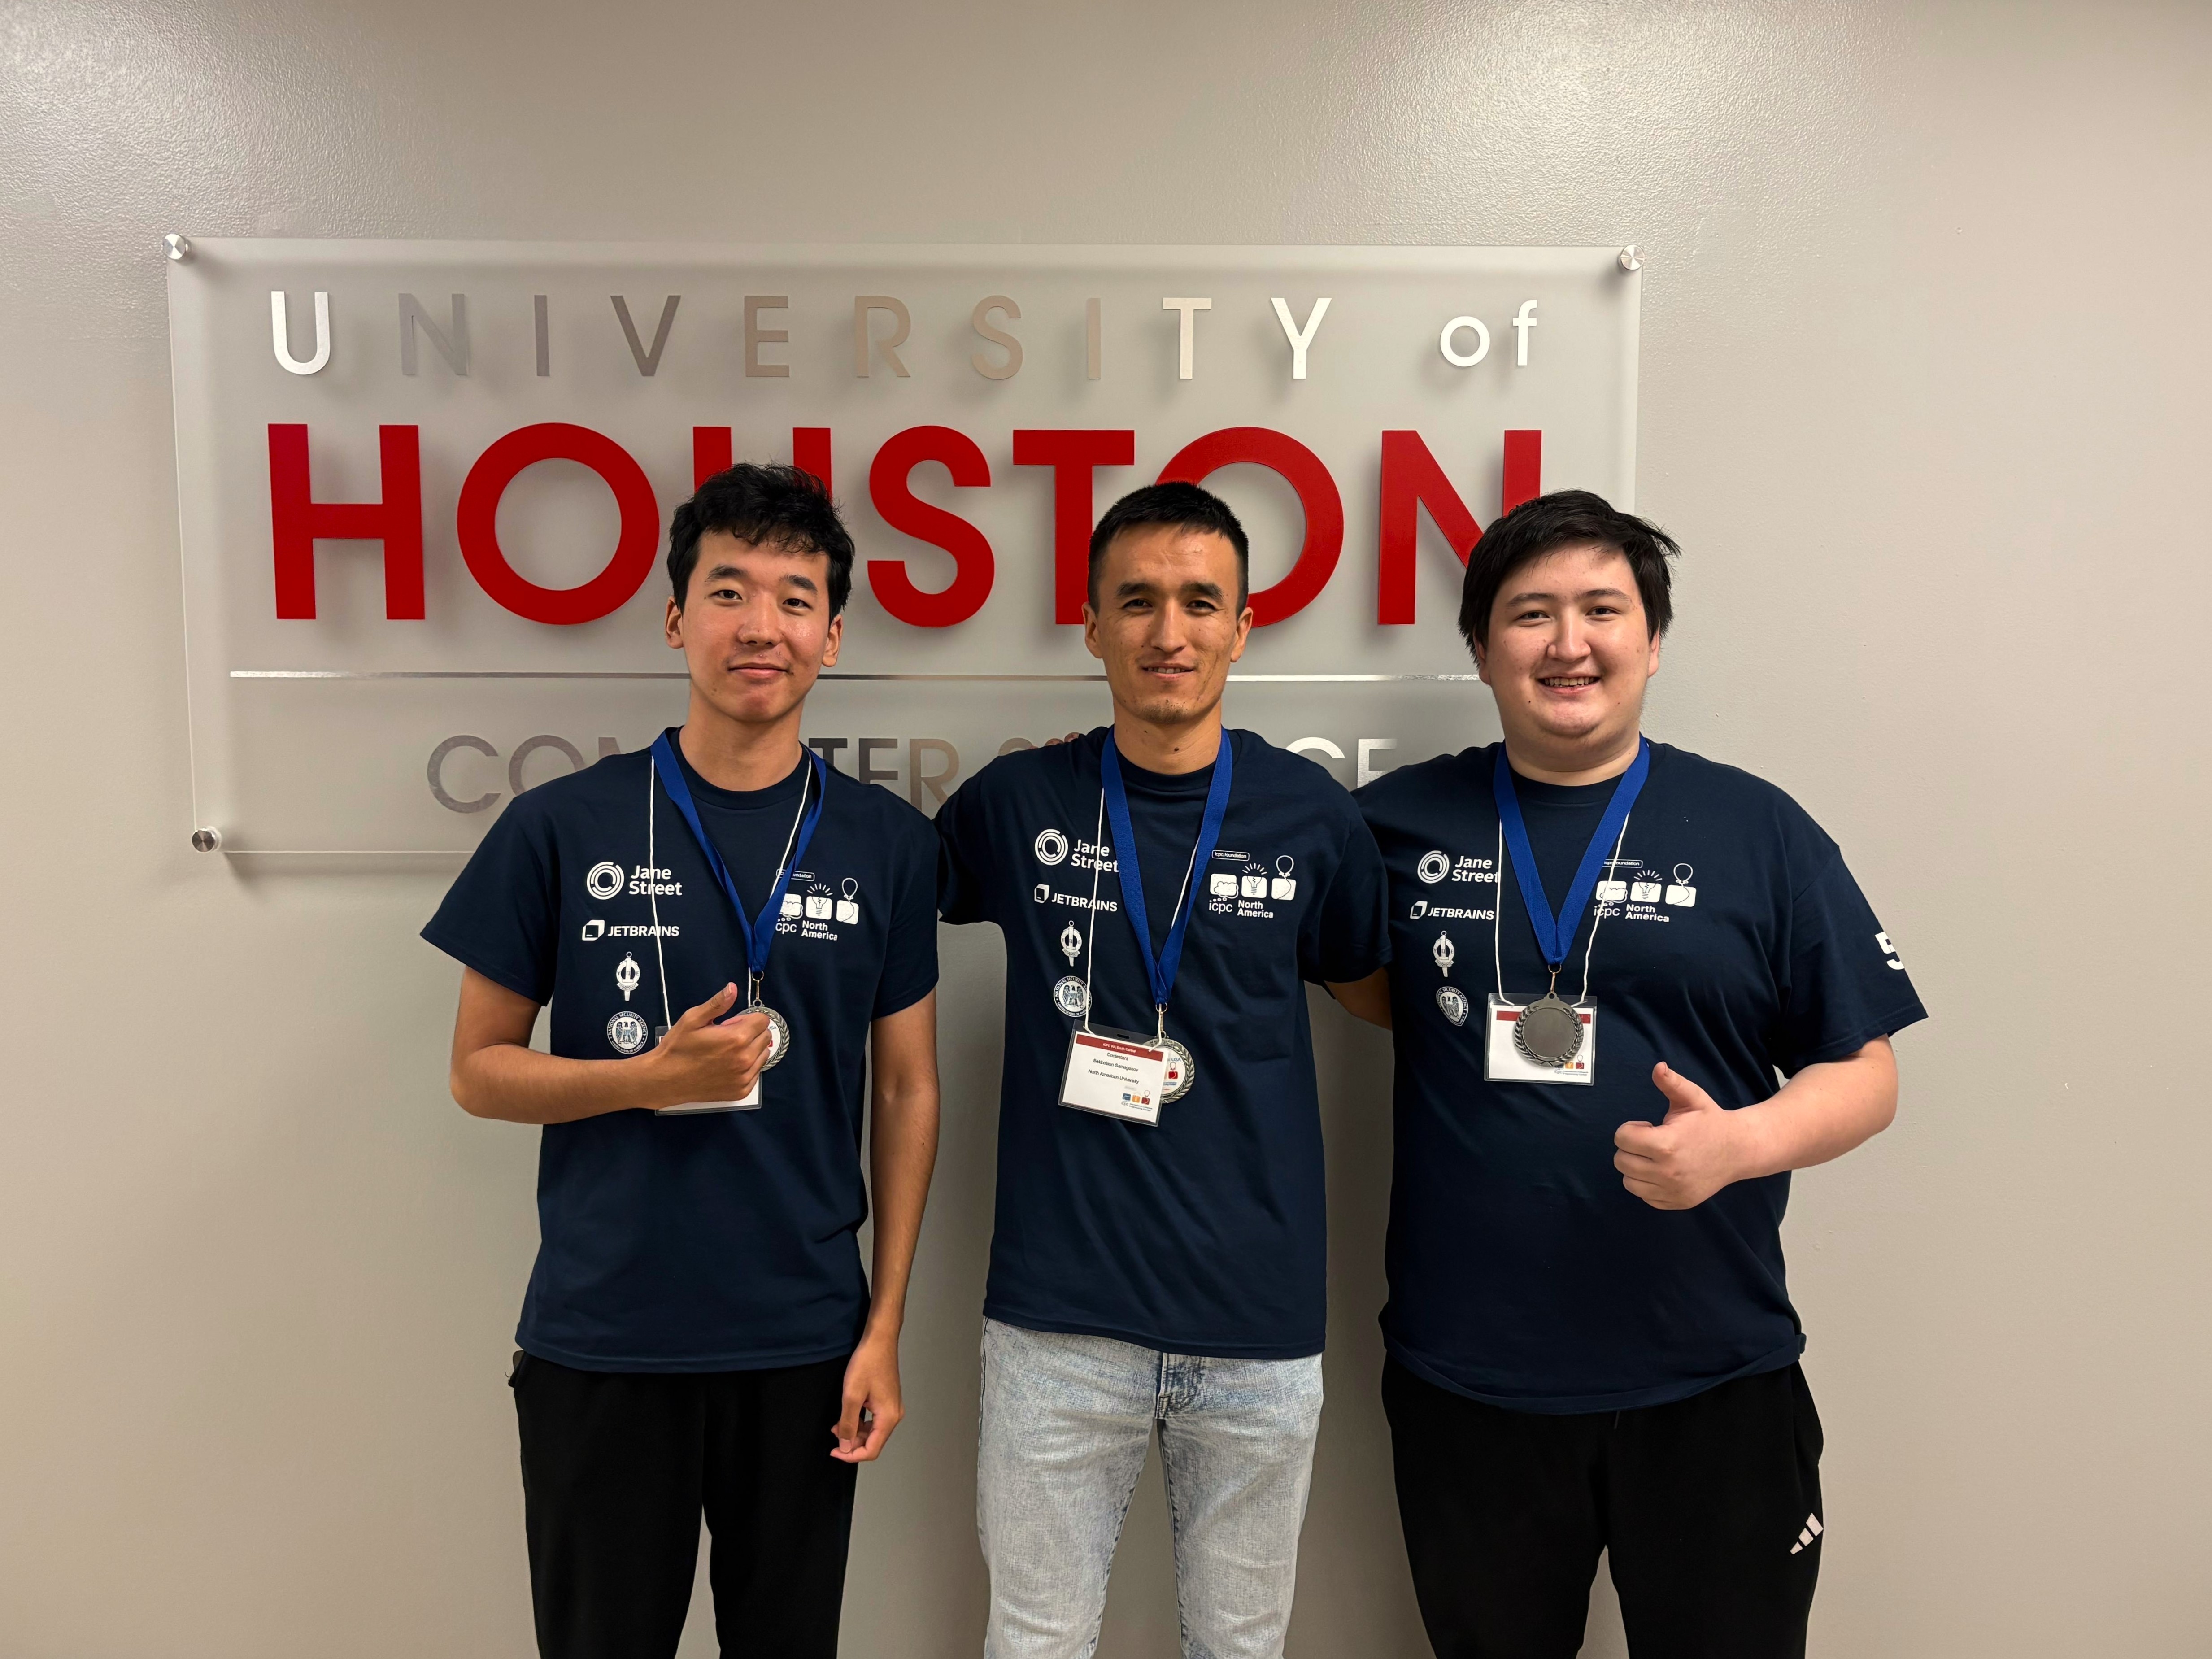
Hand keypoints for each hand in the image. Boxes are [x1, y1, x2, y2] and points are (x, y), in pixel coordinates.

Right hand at [645, 984, 771, 1107]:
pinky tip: (728, 1066)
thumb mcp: (692, 1019)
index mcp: (736, 1038)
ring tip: (728, 1052)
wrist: (665, 1080)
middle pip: (765, 1036)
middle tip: (727, 1037)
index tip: (731, 1024)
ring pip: (763, 1055)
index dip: (747, 1018)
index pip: (763, 1020)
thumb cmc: (677, 1048)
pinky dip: (747, 1067)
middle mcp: (745, 1059)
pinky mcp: (741, 1091)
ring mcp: (744, 1077)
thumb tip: (733, 988)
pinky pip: (756, 1073)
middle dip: (751, 1032)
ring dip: (751, 1050)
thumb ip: (717, 1004)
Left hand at [831, 1330, 903, 1462]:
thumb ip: (848, 1424)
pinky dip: (860, 1421)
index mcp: (889, 1417)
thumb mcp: (851, 1395)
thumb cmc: (868, 1362)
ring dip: (854, 1432)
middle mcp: (894, 1415)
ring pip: (872, 1431)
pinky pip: (874, 1420)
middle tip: (834, 1433)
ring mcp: (892, 1407)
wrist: (879, 1340)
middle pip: (873, 1442)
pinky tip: (848, 1414)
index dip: (851, 1455)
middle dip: (852, 1442)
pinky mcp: (887, 1400)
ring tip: (838, 1423)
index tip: (835, 1451)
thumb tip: (845, 1447)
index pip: (872, 1450)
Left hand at [1613, 1062, 1748, 1210]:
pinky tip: (1663, 1170)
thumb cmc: (1711, 1121)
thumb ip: (1672, 1083)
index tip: (1647, 1126)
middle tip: (1651, 1140)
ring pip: (1629, 1182)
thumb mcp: (1693, 1098)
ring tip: (1655, 1156)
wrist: (1739, 1150)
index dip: (1630, 1129)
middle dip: (1630, 1147)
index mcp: (1666, 1145)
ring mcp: (1673, 1191)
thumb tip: (1658, 1067)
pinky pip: (1644, 1196)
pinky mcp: (1677, 1202)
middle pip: (1621, 1161)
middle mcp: (1667, 1172)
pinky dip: (1647, 1184)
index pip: (1622, 1138)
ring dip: (1636, 1167)